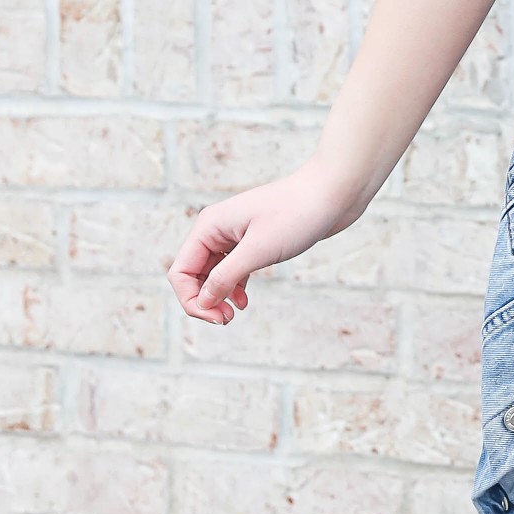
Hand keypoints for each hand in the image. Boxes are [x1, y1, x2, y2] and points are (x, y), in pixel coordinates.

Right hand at [167, 159, 362, 325]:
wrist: (332, 192)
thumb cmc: (297, 214)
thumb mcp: (258, 250)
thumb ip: (226, 277)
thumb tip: (202, 301)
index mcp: (208, 227)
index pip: (180, 272)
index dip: (191, 300)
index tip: (217, 318)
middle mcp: (215, 229)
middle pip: (193, 274)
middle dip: (204, 301)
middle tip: (226, 320)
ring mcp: (234, 234)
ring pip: (212, 273)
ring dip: (218, 296)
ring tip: (233, 315)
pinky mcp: (253, 240)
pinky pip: (232, 269)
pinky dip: (233, 286)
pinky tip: (243, 302)